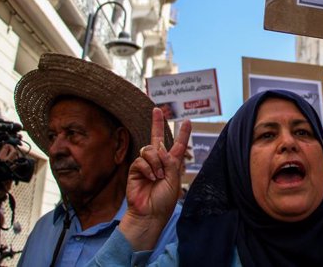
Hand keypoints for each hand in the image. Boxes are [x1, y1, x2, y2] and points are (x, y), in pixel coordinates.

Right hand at [120, 109, 190, 248]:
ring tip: (158, 177)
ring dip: (156, 162)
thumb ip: (170, 163)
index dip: (182, 133)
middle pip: (157, 138)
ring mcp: (146, 164)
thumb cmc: (164, 200)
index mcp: (172, 164)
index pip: (178, 145)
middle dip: (157, 123)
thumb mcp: (174, 181)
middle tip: (157, 109)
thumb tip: (160, 149)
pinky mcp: (135, 169)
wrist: (149, 214)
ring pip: (150, 150)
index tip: (187, 121)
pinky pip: (142, 160)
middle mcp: (159, 161)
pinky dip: (148, 168)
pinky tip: (150, 178)